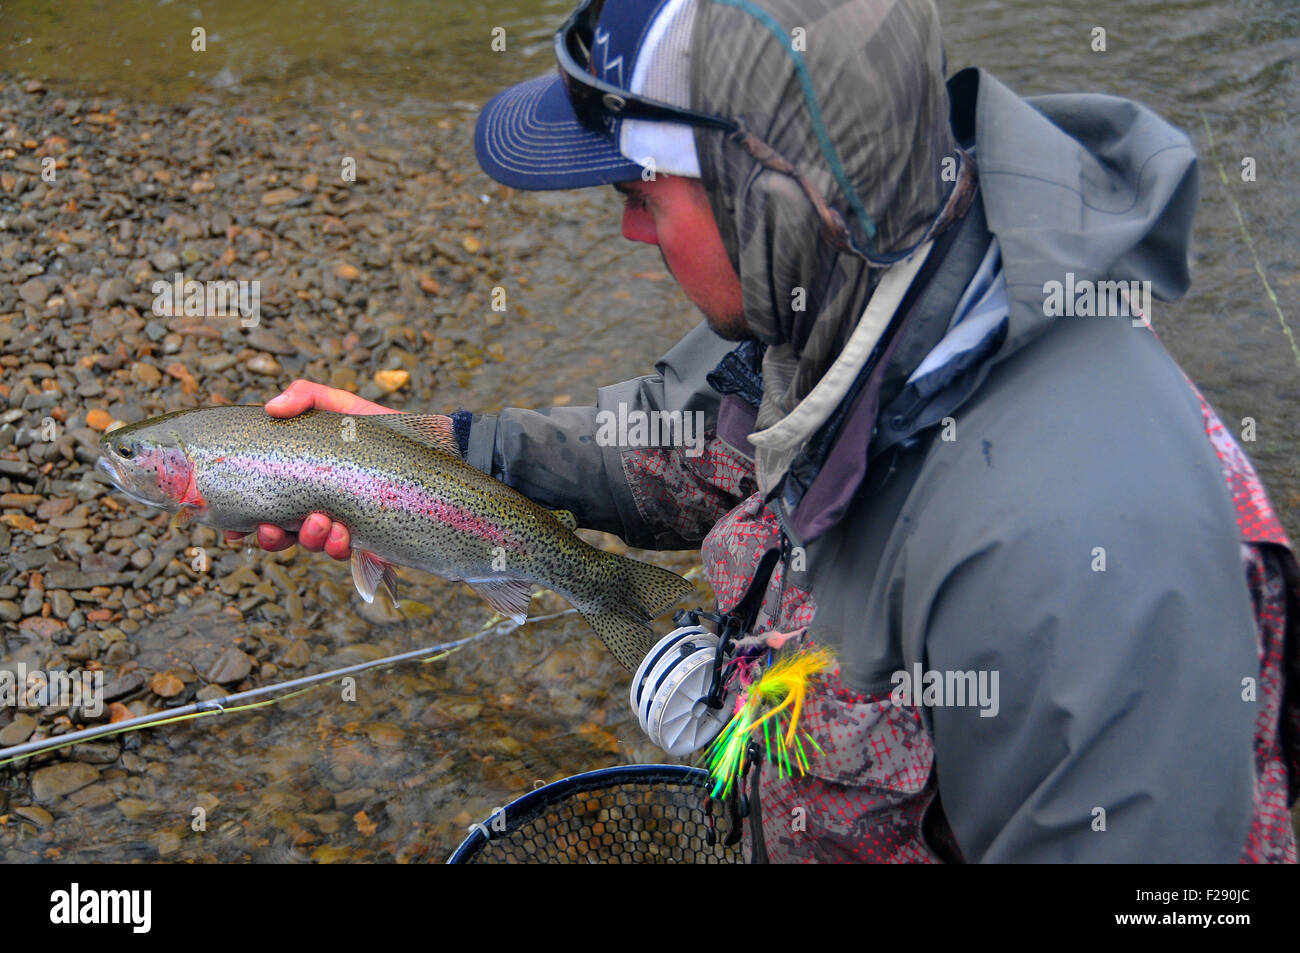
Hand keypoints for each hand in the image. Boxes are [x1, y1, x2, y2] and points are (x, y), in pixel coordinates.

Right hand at [224, 379, 398, 559]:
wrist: (434, 449)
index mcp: (305, 481)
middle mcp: (320, 507)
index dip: (244, 522)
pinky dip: (338, 546)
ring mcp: (345, 525)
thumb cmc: (384, 430)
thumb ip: (308, 396)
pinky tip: (343, 532)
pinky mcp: (371, 540)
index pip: (266, 505)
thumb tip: (271, 406)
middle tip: (271, 528)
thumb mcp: (344, 406)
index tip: (231, 527)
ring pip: (312, 545)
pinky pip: (347, 553)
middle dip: (271, 537)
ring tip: (320, 522)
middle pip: (281, 534)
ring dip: (308, 539)